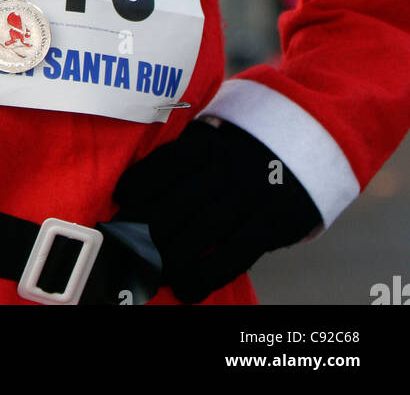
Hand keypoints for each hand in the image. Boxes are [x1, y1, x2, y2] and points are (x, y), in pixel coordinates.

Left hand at [111, 118, 322, 302]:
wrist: (308, 144)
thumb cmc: (240, 150)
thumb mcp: (213, 138)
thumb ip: (180, 158)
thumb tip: (130, 195)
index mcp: (209, 141)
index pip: (168, 162)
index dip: (141, 183)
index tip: (120, 202)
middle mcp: (228, 165)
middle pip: (181, 200)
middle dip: (147, 229)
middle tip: (124, 252)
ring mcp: (252, 194)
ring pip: (205, 229)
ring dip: (172, 257)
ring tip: (150, 275)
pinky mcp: (273, 222)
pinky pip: (237, 252)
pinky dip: (208, 274)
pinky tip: (186, 289)